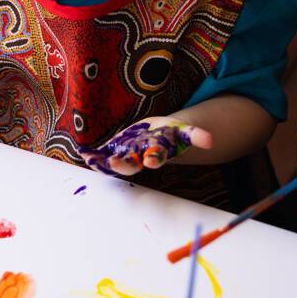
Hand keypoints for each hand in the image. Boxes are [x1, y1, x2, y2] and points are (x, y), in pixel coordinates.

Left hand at [82, 117, 213, 176]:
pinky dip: (93, 155)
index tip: (151, 161)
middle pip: (133, 164)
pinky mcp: (115, 149)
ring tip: (92, 160)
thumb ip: (196, 136)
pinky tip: (84, 153)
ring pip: (113, 161)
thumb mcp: (184, 132)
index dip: (154, 159)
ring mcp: (126, 154)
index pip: (157, 157)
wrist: (155, 136)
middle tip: (116, 164)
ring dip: (104, 163)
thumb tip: (211, 141)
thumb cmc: (169, 133)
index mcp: (158, 151)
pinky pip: (103, 155)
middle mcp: (139, 156)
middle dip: (125, 165)